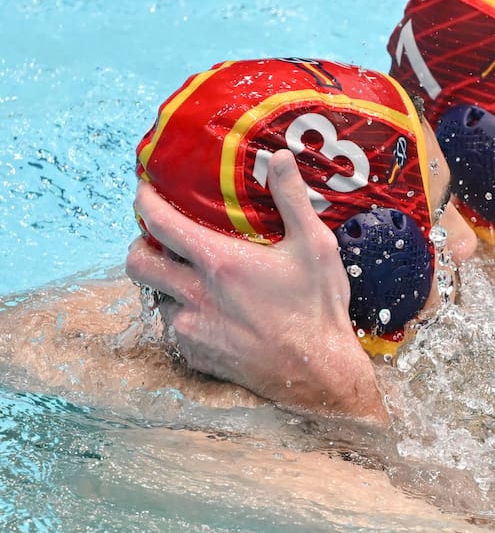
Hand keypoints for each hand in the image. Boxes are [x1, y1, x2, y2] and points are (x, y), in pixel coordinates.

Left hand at [126, 150, 387, 421]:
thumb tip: (281, 157)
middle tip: (162, 239)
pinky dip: (186, 314)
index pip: (160, 223)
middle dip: (141, 245)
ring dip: (168, 283)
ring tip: (197, 279)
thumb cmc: (318, 308)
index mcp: (219, 263)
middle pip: (137, 263)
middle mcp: (194, 295)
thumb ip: (292, 200)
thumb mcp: (315, 246)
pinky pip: (175, 327)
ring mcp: (190, 328)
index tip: (145, 190)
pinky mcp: (194, 354)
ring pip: (156, 297)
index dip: (145, 201)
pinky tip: (216, 311)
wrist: (317, 374)